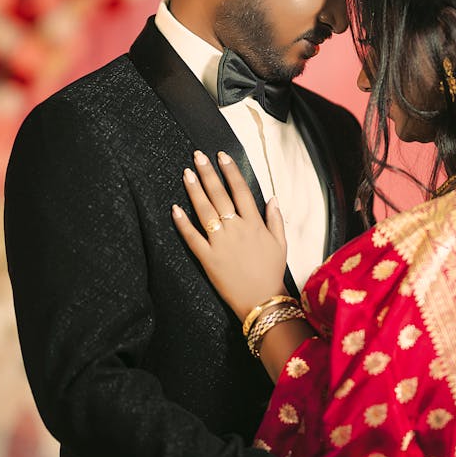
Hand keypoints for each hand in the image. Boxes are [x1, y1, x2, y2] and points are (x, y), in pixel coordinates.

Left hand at [172, 151, 286, 319]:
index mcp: (254, 224)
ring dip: (194, 190)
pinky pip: (192, 238)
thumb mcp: (281, 243)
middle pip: (219, 195)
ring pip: (205, 211)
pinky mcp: (208, 258)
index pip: (240, 190)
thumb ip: (275, 219)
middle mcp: (237, 229)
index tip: (221, 156)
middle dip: (208, 173)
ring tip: (186, 173)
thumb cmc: (272, 273)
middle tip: (197, 156)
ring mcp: (221, 243)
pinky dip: (183, 223)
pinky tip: (174, 209)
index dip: (230, 172)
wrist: (263, 301)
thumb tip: (272, 198)